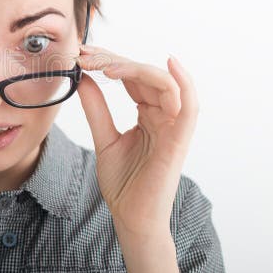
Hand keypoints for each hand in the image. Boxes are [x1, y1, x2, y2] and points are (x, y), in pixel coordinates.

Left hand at [74, 45, 198, 239]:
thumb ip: (97, 108)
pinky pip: (189, 106)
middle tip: (87, 56)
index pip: (131, 77)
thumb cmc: (123, 183)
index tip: (82, 55)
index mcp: (148, 114)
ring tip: (104, 66)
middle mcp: (164, 115)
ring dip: (134, 68)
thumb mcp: (104, 138)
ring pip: (164, 82)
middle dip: (115, 60)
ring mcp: (173, 126)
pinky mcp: (179, 140)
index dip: (109, 61)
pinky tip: (168, 63)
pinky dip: (184, 82)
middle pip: (145, 74)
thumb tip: (83, 78)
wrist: (131, 218)